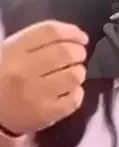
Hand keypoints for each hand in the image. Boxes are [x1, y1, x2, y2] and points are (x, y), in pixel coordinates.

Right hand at [0, 20, 88, 135]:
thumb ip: (35, 42)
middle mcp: (24, 70)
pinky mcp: (46, 114)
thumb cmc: (3, 78)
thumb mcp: (8, 53)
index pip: (50, 32)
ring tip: (73, 73)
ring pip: (74, 76)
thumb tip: (72, 37)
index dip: (72, 32)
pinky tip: (70, 91)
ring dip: (79, 72)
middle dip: (79, 52)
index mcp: (13, 50)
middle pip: (66, 52)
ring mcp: (36, 94)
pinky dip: (77, 92)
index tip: (81, 37)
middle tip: (79, 55)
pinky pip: (74, 100)